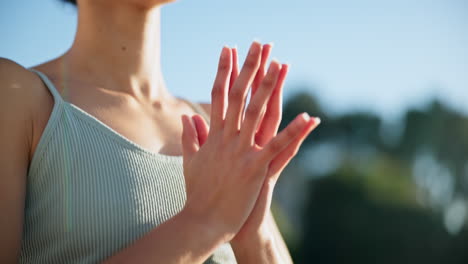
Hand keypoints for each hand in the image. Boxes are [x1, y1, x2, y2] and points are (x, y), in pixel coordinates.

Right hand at [180, 41, 318, 243]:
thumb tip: (187, 116)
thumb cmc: (198, 192)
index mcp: (214, 135)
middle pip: (239, 96)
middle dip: (249, 68)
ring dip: (268, 88)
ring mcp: (240, 152)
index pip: (218, 95)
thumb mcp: (191, 161)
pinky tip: (308, 116)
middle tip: (258, 44)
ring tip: (279, 64)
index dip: (224, 71)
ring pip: (257, 113)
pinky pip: (278, 146)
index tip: (228, 50)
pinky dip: (294, 132)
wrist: (202, 222)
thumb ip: (192, 137)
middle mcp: (226, 138)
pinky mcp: (254, 168)